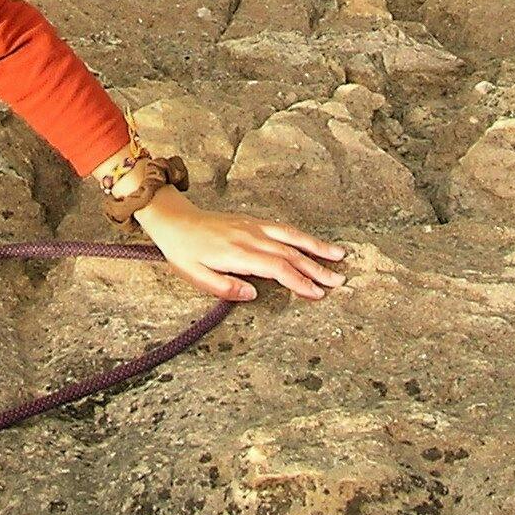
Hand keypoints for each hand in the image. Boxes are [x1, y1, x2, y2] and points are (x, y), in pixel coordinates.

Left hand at [134, 188, 347, 302]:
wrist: (175, 220)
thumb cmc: (184, 252)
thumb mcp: (195, 276)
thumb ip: (225, 287)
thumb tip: (253, 294)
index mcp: (238, 253)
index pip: (277, 268)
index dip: (299, 281)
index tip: (317, 294)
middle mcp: (251, 236)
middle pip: (291, 252)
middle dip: (317, 268)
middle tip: (339, 281)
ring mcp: (254, 226)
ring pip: (291, 236)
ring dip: (316, 246)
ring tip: (339, 255)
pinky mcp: (253, 221)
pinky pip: (283, 228)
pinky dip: (302, 235)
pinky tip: (314, 243)